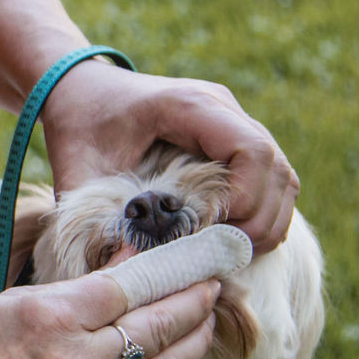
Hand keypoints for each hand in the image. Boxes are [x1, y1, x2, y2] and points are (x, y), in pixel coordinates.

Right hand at [0, 273, 219, 358]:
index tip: (196, 257)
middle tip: (219, 283)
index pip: (129, 287)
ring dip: (191, 340)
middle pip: (157, 327)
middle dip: (195, 303)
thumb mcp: (6, 302)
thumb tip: (123, 267)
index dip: (170, 270)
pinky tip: (165, 354)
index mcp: (49, 319)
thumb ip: (71, 290)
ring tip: (210, 318)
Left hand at [38, 59, 299, 253]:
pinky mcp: (234, 142)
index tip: (211, 234)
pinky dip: (260, 215)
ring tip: (222, 254)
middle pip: (276, 169)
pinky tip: (224, 239)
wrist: (80, 89)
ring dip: (264, 223)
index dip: (246, 199)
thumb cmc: (78, 123)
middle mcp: (222, 109)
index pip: (251, 149)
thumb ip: (93, 214)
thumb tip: (123, 269)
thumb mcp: (75, 166)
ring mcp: (234, 124)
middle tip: (218, 257)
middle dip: (257, 222)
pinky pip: (271, 182)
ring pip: (282, 178)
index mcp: (189, 105)